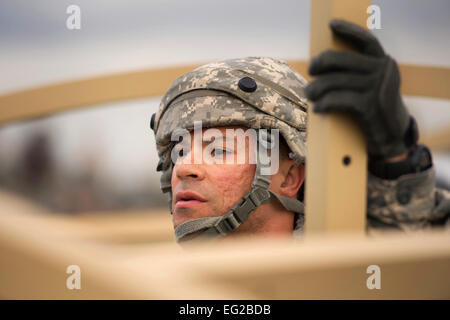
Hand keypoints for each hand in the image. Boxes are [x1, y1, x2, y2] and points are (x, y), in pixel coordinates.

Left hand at [305, 19, 411, 158]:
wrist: (392, 140)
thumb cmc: (374, 111)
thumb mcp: (371, 87)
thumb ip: (357, 73)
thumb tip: (322, 64)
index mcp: (384, 63)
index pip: (367, 40)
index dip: (349, 30)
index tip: (331, 25)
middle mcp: (384, 71)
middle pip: (344, 59)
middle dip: (322, 62)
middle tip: (311, 69)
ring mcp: (378, 88)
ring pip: (336, 81)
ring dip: (317, 87)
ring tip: (309, 94)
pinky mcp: (371, 106)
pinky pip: (339, 99)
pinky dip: (324, 103)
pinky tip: (318, 109)